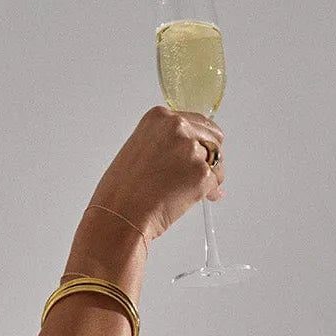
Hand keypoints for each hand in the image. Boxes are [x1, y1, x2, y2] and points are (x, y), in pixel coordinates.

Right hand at [89, 105, 225, 242]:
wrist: (118, 217)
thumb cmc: (120, 193)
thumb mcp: (137, 151)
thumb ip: (162, 143)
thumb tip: (182, 153)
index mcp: (159, 118)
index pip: (196, 122)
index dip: (199, 141)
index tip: (197, 153)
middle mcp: (177, 128)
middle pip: (212, 137)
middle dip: (209, 156)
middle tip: (196, 175)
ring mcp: (191, 150)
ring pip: (216, 161)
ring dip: (209, 176)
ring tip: (188, 191)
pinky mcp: (201, 173)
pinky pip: (215, 182)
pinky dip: (208, 194)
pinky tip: (190, 201)